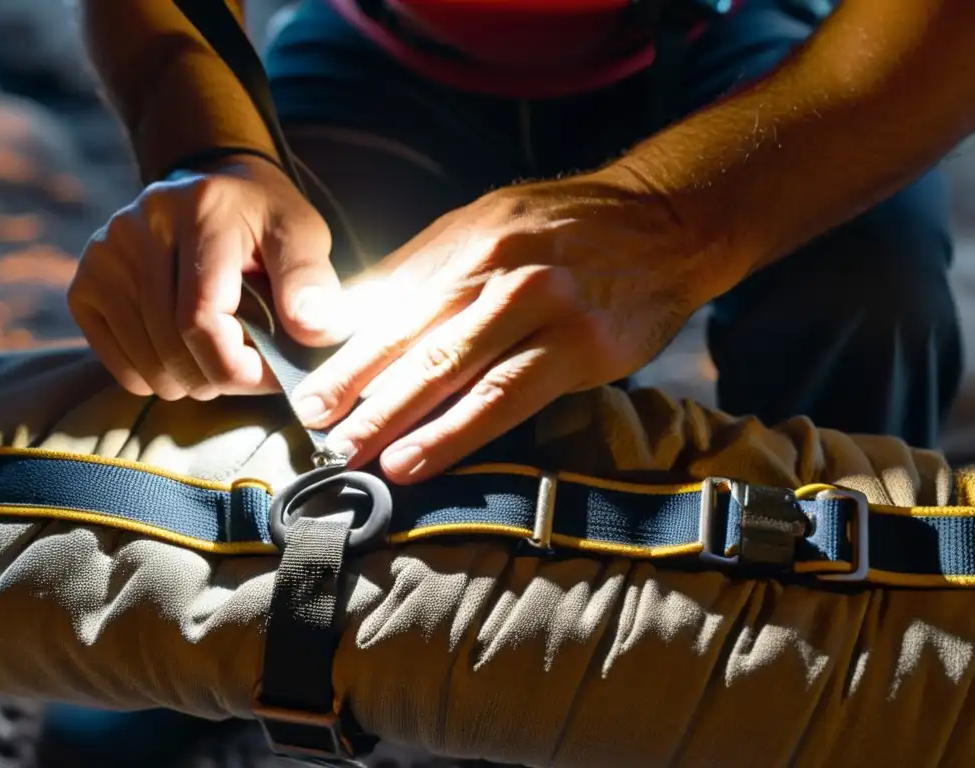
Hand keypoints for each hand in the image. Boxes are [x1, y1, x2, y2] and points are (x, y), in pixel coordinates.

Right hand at [68, 154, 339, 400]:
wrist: (215, 191)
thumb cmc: (264, 221)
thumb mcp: (302, 235)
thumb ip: (311, 281)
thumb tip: (314, 332)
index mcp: (200, 211)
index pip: (202, 318)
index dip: (238, 367)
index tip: (270, 377)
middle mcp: (140, 226)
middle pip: (171, 343)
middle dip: (219, 378)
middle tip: (249, 377)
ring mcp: (105, 254)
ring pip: (144, 358)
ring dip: (190, 382)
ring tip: (221, 365)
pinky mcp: (86, 280)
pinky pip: (115, 359)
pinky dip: (153, 377)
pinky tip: (184, 360)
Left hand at [292, 174, 724, 482]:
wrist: (665, 222)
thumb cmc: (566, 230)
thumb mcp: (490, 226)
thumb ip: (424, 272)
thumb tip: (353, 318)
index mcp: (471, 240)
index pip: (395, 303)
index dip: (347, 353)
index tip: (308, 394)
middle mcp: (503, 268)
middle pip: (418, 337)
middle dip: (361, 391)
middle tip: (318, 432)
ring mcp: (546, 307)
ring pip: (459, 370)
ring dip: (402, 418)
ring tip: (360, 455)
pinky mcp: (583, 347)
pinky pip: (510, 396)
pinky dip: (460, 432)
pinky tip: (423, 457)